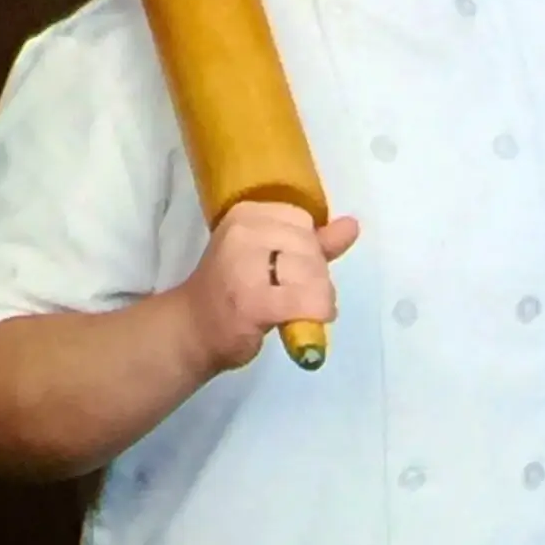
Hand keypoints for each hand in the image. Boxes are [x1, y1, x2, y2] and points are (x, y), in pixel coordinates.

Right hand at [181, 202, 359, 375]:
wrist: (191, 331)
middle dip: (315, 276)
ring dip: (318, 296)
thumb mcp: (269, 256)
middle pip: (310, 247)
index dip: (307, 250)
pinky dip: (316, 313)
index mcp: (246, 213)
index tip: (286, 270)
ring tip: (299, 309)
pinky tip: (307, 321)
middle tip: (295, 296)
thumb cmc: (231, 292)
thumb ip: (312, 242)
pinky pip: (307, 300)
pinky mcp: (253, 301)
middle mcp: (243, 232)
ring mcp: (245, 266)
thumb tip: (352, 225)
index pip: (303, 221)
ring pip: (313, 272)